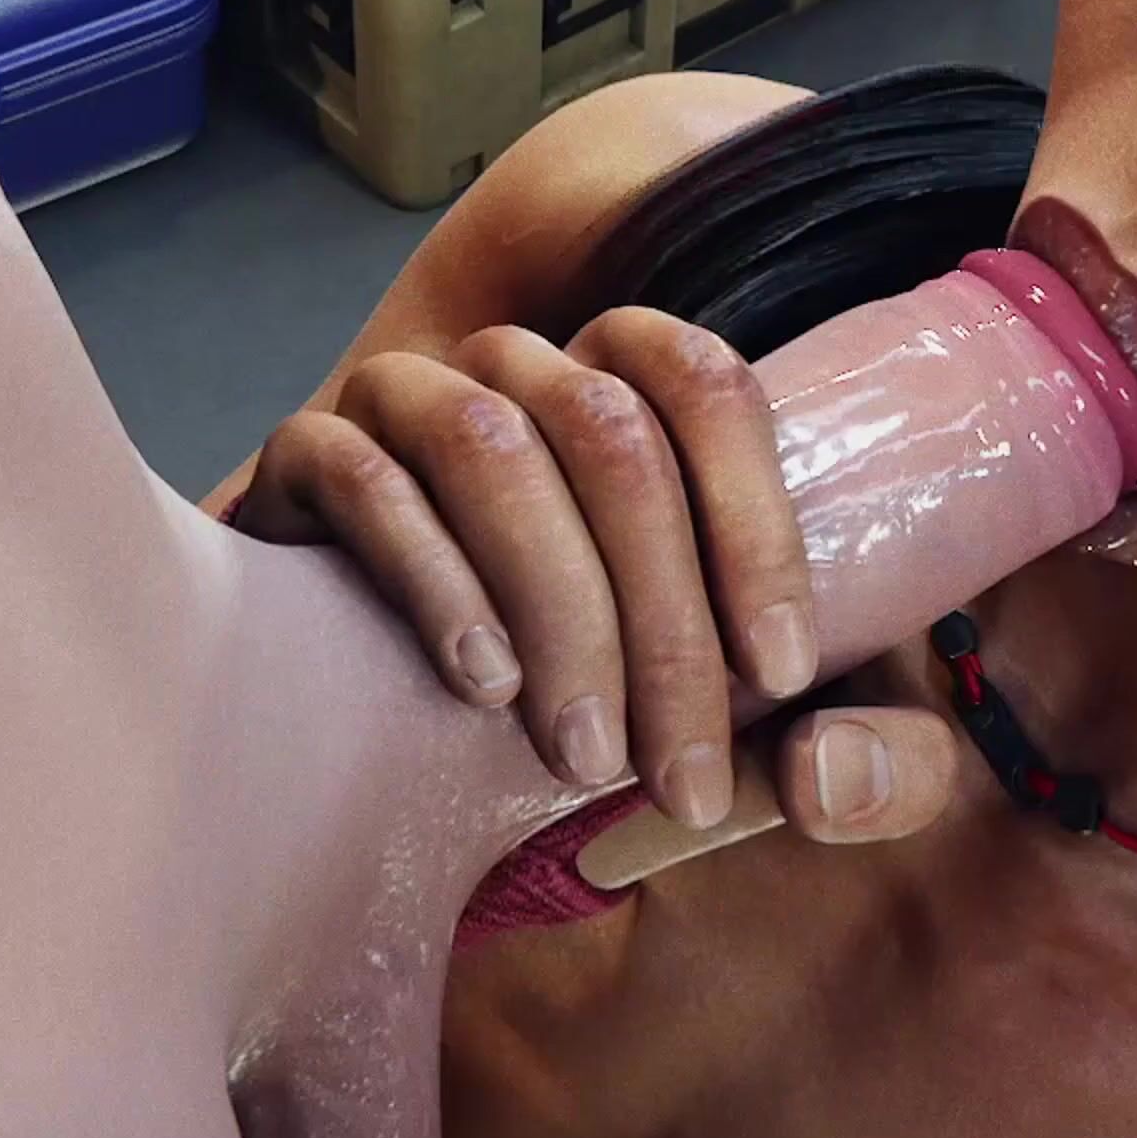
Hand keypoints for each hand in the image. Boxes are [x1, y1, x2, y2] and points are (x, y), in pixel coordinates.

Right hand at [228, 306, 962, 844]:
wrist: (344, 685)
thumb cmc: (561, 679)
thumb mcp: (695, 692)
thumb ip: (791, 719)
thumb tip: (833, 772)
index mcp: (617, 376)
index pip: (705, 385)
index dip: (755, 523)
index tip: (784, 673)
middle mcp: (516, 362)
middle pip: (610, 434)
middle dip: (663, 621)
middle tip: (682, 775)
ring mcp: (401, 392)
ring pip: (490, 445)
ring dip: (557, 605)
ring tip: (584, 751)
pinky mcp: (304, 452)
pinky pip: (367, 480)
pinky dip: (436, 582)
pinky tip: (483, 686)